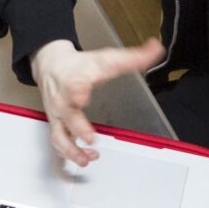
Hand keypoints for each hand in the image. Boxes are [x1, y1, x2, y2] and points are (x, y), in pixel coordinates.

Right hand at [29, 37, 164, 165]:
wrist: (51, 65)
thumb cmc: (80, 65)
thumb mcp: (106, 58)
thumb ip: (134, 58)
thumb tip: (157, 48)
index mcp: (77, 79)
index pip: (75, 83)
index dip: (78, 90)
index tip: (82, 96)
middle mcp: (64, 98)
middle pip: (67, 113)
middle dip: (77, 127)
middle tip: (91, 138)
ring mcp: (58, 114)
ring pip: (59, 134)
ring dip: (72, 149)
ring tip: (87, 158)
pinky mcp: (55, 124)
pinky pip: (58, 142)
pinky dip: (68, 154)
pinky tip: (83, 159)